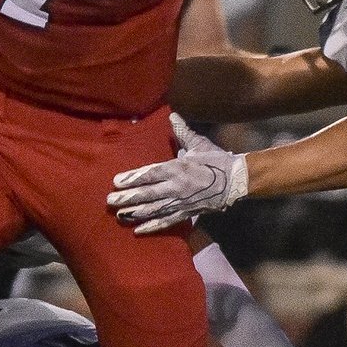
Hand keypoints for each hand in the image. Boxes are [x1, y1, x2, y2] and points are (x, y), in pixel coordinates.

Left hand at [107, 115, 247, 233]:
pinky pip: (167, 222)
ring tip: (119, 215)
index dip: (132, 179)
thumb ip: (182, 132)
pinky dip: (152, 227)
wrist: (236, 181)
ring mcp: (180, 202)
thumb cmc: (216, 160)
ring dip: (135, 213)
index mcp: (177, 168)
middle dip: (127, 198)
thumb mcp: (199, 143)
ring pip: (154, 210)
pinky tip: (138, 230)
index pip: (149, 174)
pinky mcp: (186, 213)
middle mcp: (176, 187)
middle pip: (147, 194)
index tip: (116, 182)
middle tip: (110, 202)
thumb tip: (172, 115)